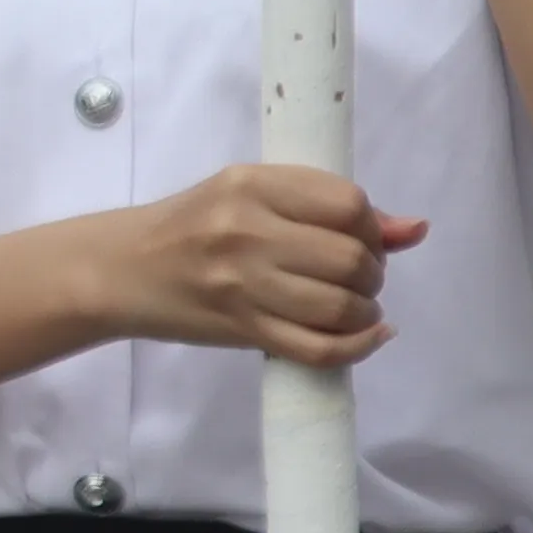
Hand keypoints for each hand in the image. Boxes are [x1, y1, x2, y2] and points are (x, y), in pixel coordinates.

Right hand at [102, 161, 424, 365]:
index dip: (372, 228)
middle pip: (350, 258)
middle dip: (372, 275)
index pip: (347, 204)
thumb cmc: (187, 226)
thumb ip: (327, 208)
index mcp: (250, 184)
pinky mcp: (240, 328)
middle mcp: (246, 230)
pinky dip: (357, 347)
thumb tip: (415, 229)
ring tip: (353, 308)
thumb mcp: (248, 197)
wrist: (117, 270)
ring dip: (365, 312)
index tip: (361, 241)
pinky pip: (319, 348)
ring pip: (340, 306)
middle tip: (355, 279)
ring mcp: (242, 283)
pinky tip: (364, 337)